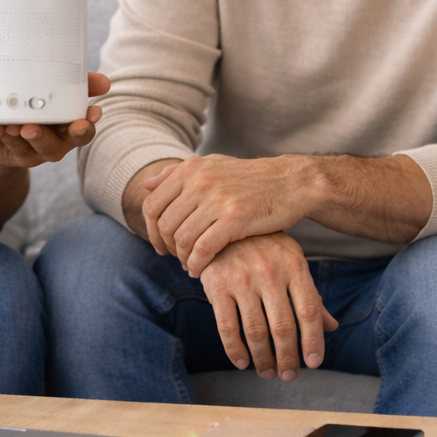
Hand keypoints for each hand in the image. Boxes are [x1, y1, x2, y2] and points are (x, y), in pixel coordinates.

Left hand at [0, 73, 109, 168]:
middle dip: (41, 138)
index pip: (82, 134)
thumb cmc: (41, 101)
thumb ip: (80, 85)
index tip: (86, 119)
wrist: (9, 118)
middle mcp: (51, 145)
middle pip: (51, 147)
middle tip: (30, 128)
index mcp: (68, 130)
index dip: (85, 128)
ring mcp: (28, 152)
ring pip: (22, 148)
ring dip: (13, 139)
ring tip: (4, 127)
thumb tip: (105, 82)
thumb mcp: (59, 91)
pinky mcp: (5, 155)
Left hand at [142, 154, 311, 274]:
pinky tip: (202, 270)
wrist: (291, 182)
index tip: (162, 246)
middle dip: (168, 248)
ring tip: (192, 265)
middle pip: (165, 226)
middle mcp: (200, 181)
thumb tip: (146, 184)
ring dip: (183, 259)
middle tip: (178, 258)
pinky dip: (197, 265)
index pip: (152, 205)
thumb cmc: (250, 179)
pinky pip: (203, 250)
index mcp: (191, 169)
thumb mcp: (213, 166)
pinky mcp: (235, 218)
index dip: (150, 231)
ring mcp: (217, 199)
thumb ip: (177, 174)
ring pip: (182, 240)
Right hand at [199, 232, 338, 381]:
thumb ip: (310, 294)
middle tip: (289, 375)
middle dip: (287, 358)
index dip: (313, 341)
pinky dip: (234, 350)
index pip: (309, 310)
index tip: (314, 364)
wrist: (226, 222)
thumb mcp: (293, 262)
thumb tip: (332, 326)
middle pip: (283, 326)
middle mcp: (270, 272)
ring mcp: (242, 278)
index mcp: (294, 266)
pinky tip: (242, 362)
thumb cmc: (267, 246)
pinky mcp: (217, 284)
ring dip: (263, 359)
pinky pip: (227, 326)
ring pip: (255, 331)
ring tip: (267, 373)